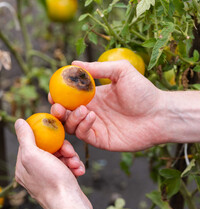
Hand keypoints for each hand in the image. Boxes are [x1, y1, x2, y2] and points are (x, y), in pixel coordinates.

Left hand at [15, 119, 114, 208]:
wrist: (70, 206)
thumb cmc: (51, 181)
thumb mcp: (34, 154)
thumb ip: (25, 137)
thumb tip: (19, 122)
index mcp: (22, 167)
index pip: (30, 143)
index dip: (43, 136)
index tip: (55, 133)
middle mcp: (32, 174)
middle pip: (47, 150)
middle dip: (62, 148)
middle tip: (69, 151)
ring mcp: (47, 179)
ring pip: (60, 158)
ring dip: (71, 157)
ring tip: (76, 163)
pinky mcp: (60, 184)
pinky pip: (67, 168)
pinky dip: (74, 167)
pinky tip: (79, 170)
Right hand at [50, 60, 164, 151]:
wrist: (160, 114)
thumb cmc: (143, 92)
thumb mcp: (121, 72)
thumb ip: (98, 68)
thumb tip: (73, 63)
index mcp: (92, 96)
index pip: (68, 97)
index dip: (58, 95)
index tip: (53, 92)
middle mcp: (90, 111)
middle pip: (64, 113)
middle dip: (57, 110)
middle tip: (58, 106)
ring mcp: (94, 126)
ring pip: (70, 125)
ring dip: (71, 118)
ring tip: (84, 109)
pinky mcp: (99, 139)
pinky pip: (82, 134)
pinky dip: (82, 126)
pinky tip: (92, 116)